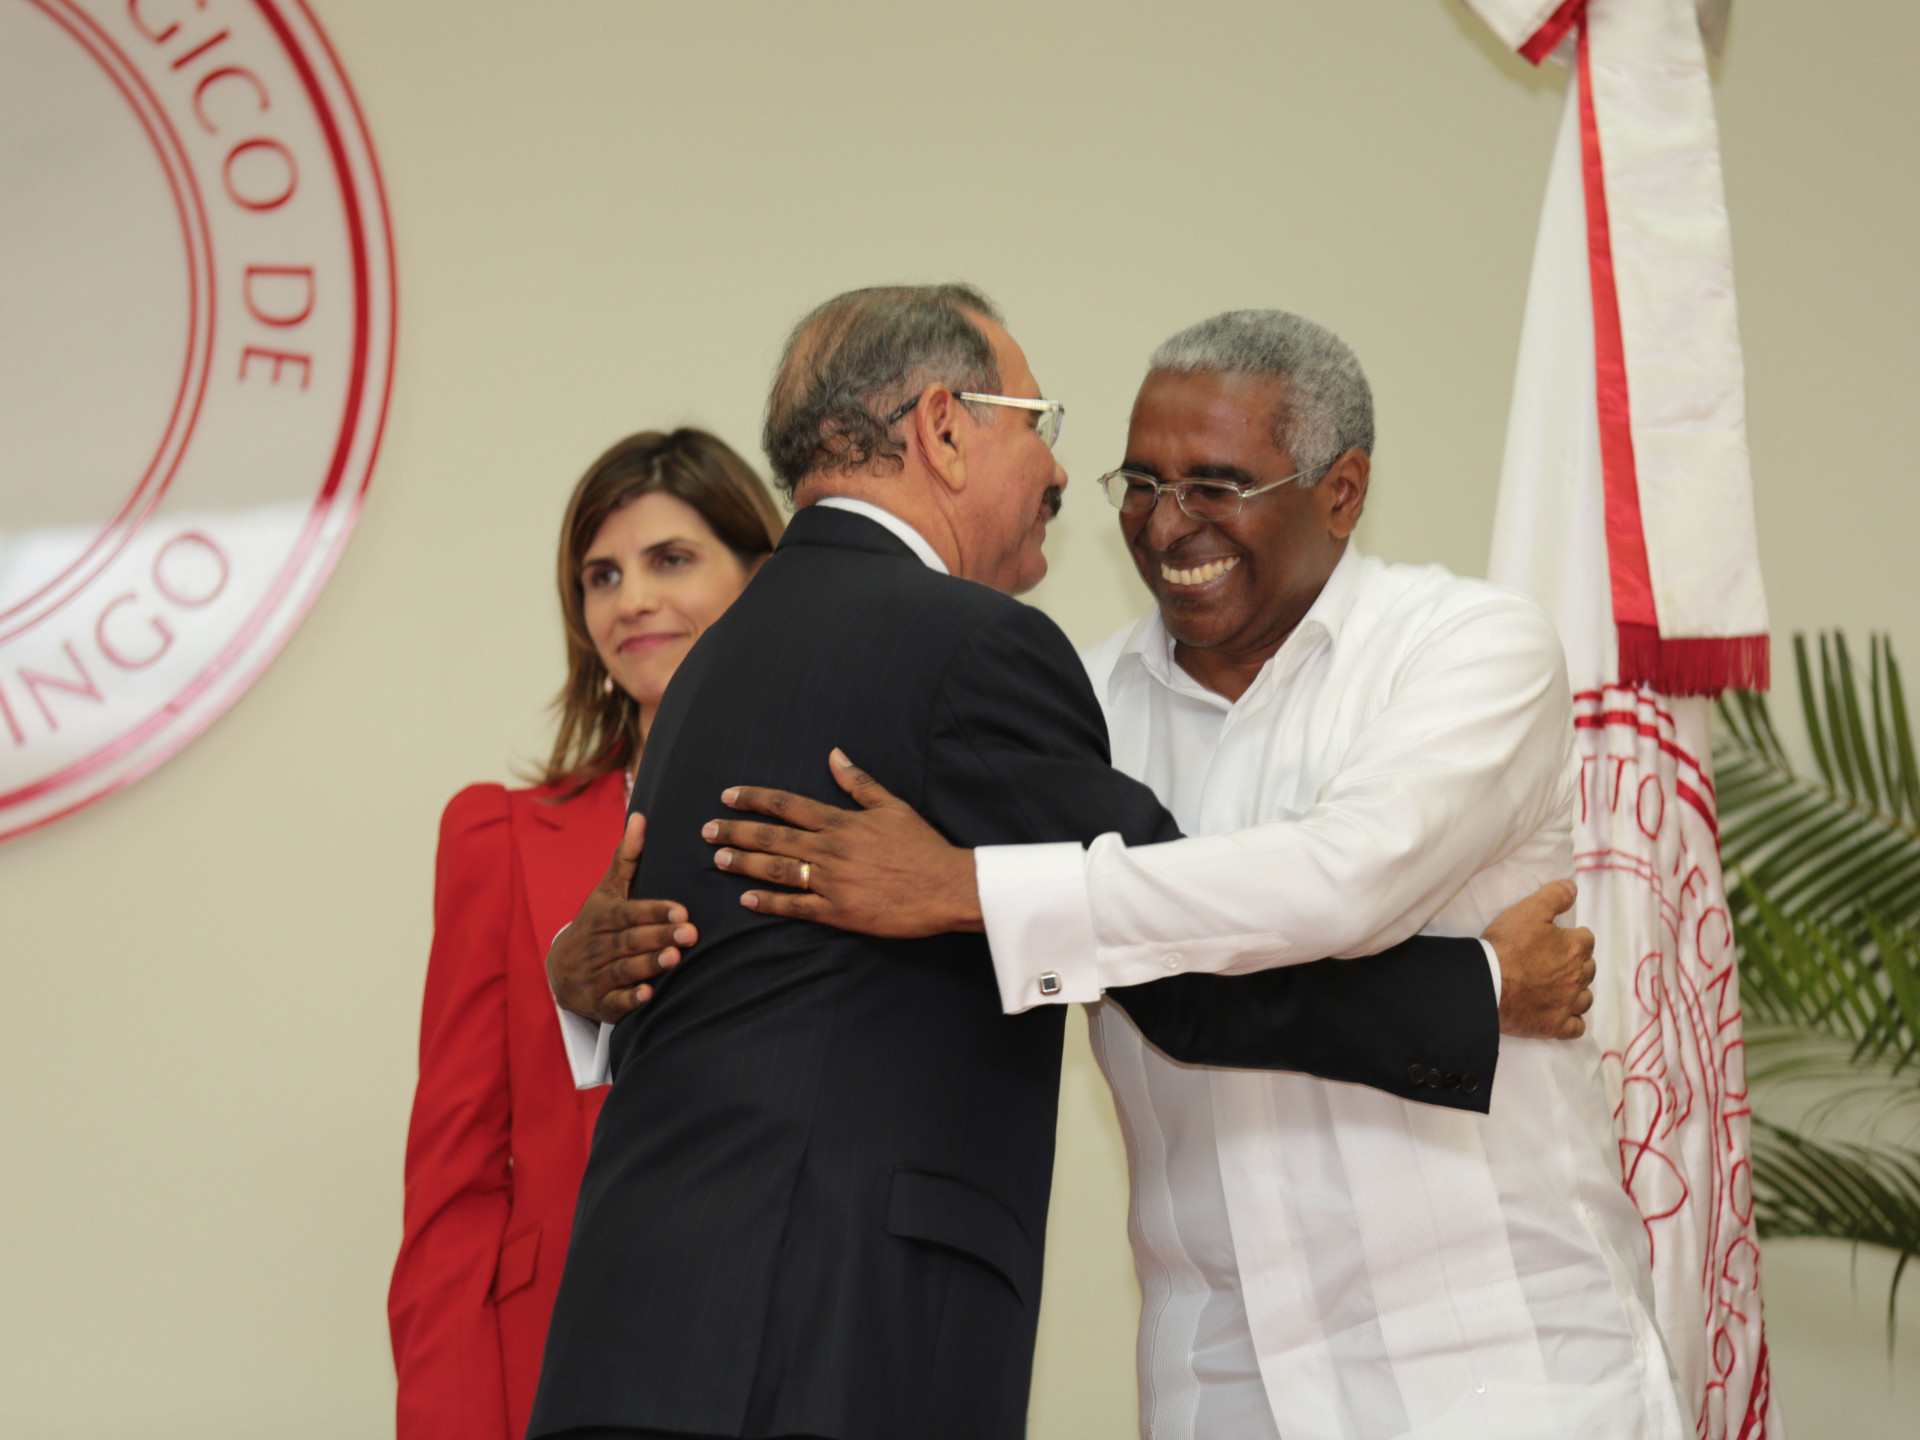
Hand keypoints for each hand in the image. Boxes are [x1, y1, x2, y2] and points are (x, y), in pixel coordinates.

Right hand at [546, 813, 697, 1022]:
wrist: (560, 969)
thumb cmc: (596, 922)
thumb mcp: (608, 891)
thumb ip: (626, 858)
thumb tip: (641, 816)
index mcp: (601, 917)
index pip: (628, 913)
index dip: (654, 912)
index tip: (682, 911)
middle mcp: (596, 945)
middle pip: (629, 940)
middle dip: (659, 936)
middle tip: (691, 933)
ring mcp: (595, 975)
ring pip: (622, 969)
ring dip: (648, 964)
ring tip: (675, 958)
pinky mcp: (598, 1003)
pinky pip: (612, 1002)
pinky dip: (629, 999)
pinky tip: (648, 994)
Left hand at [704, 748, 981, 937]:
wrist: (946, 887)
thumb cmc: (922, 846)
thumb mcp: (893, 806)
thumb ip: (859, 783)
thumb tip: (834, 755)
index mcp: (841, 822)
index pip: (786, 805)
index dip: (753, 799)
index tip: (728, 796)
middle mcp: (830, 849)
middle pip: (771, 837)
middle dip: (735, 832)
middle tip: (707, 831)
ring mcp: (831, 882)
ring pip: (775, 871)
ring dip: (743, 864)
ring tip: (717, 860)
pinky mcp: (838, 911)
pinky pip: (795, 906)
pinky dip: (768, 902)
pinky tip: (746, 899)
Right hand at [1482, 879, 1595, 1039]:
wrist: (1485, 984)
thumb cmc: (1506, 946)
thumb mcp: (1528, 910)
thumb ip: (1554, 896)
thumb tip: (1573, 887)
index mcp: (1574, 948)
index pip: (1586, 939)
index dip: (1574, 937)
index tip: (1560, 938)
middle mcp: (1576, 977)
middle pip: (1589, 968)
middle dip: (1578, 963)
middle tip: (1556, 960)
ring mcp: (1567, 1004)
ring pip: (1586, 997)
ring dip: (1578, 991)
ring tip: (1562, 987)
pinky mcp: (1554, 1026)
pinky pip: (1576, 1027)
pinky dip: (1573, 1021)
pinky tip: (1563, 1014)